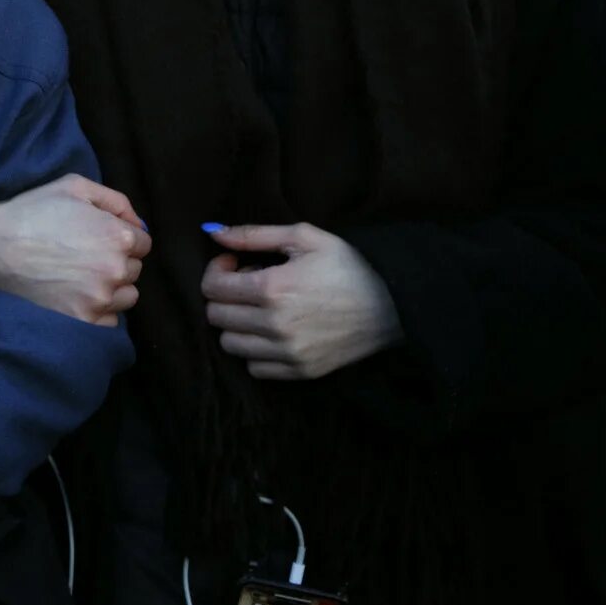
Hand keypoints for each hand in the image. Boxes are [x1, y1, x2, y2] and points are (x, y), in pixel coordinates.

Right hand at [0, 174, 149, 325]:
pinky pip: (108, 321)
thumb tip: (139, 226)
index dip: (119, 237)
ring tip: (79, 277)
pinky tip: (73, 295)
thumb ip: (116, 201)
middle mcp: (115, 270)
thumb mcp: (73, 187)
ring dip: (111, 288)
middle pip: (134, 270)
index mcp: (118, 235)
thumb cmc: (31, 212)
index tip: (96, 238)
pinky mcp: (83, 322)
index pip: (143, 243)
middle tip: (83, 255)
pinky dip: (96, 311)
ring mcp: (99, 299)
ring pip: (125, 297)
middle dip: (115, 262)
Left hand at [201, 223, 401, 380]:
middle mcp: (275, 325)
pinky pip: (255, 368)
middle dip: (223, 296)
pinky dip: (255, 351)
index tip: (233, 264)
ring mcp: (288, 353)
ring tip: (260, 309)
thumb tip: (213, 234)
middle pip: (216, 317)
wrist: (394, 304)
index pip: (212, 289)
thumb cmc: (349, 266)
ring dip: (236, 325)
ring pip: (230, 345)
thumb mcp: (304, 237)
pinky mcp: (301, 371)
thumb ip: (253, 235)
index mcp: (272, 289)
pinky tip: (272, 332)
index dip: (216, 271)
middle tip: (247, 284)